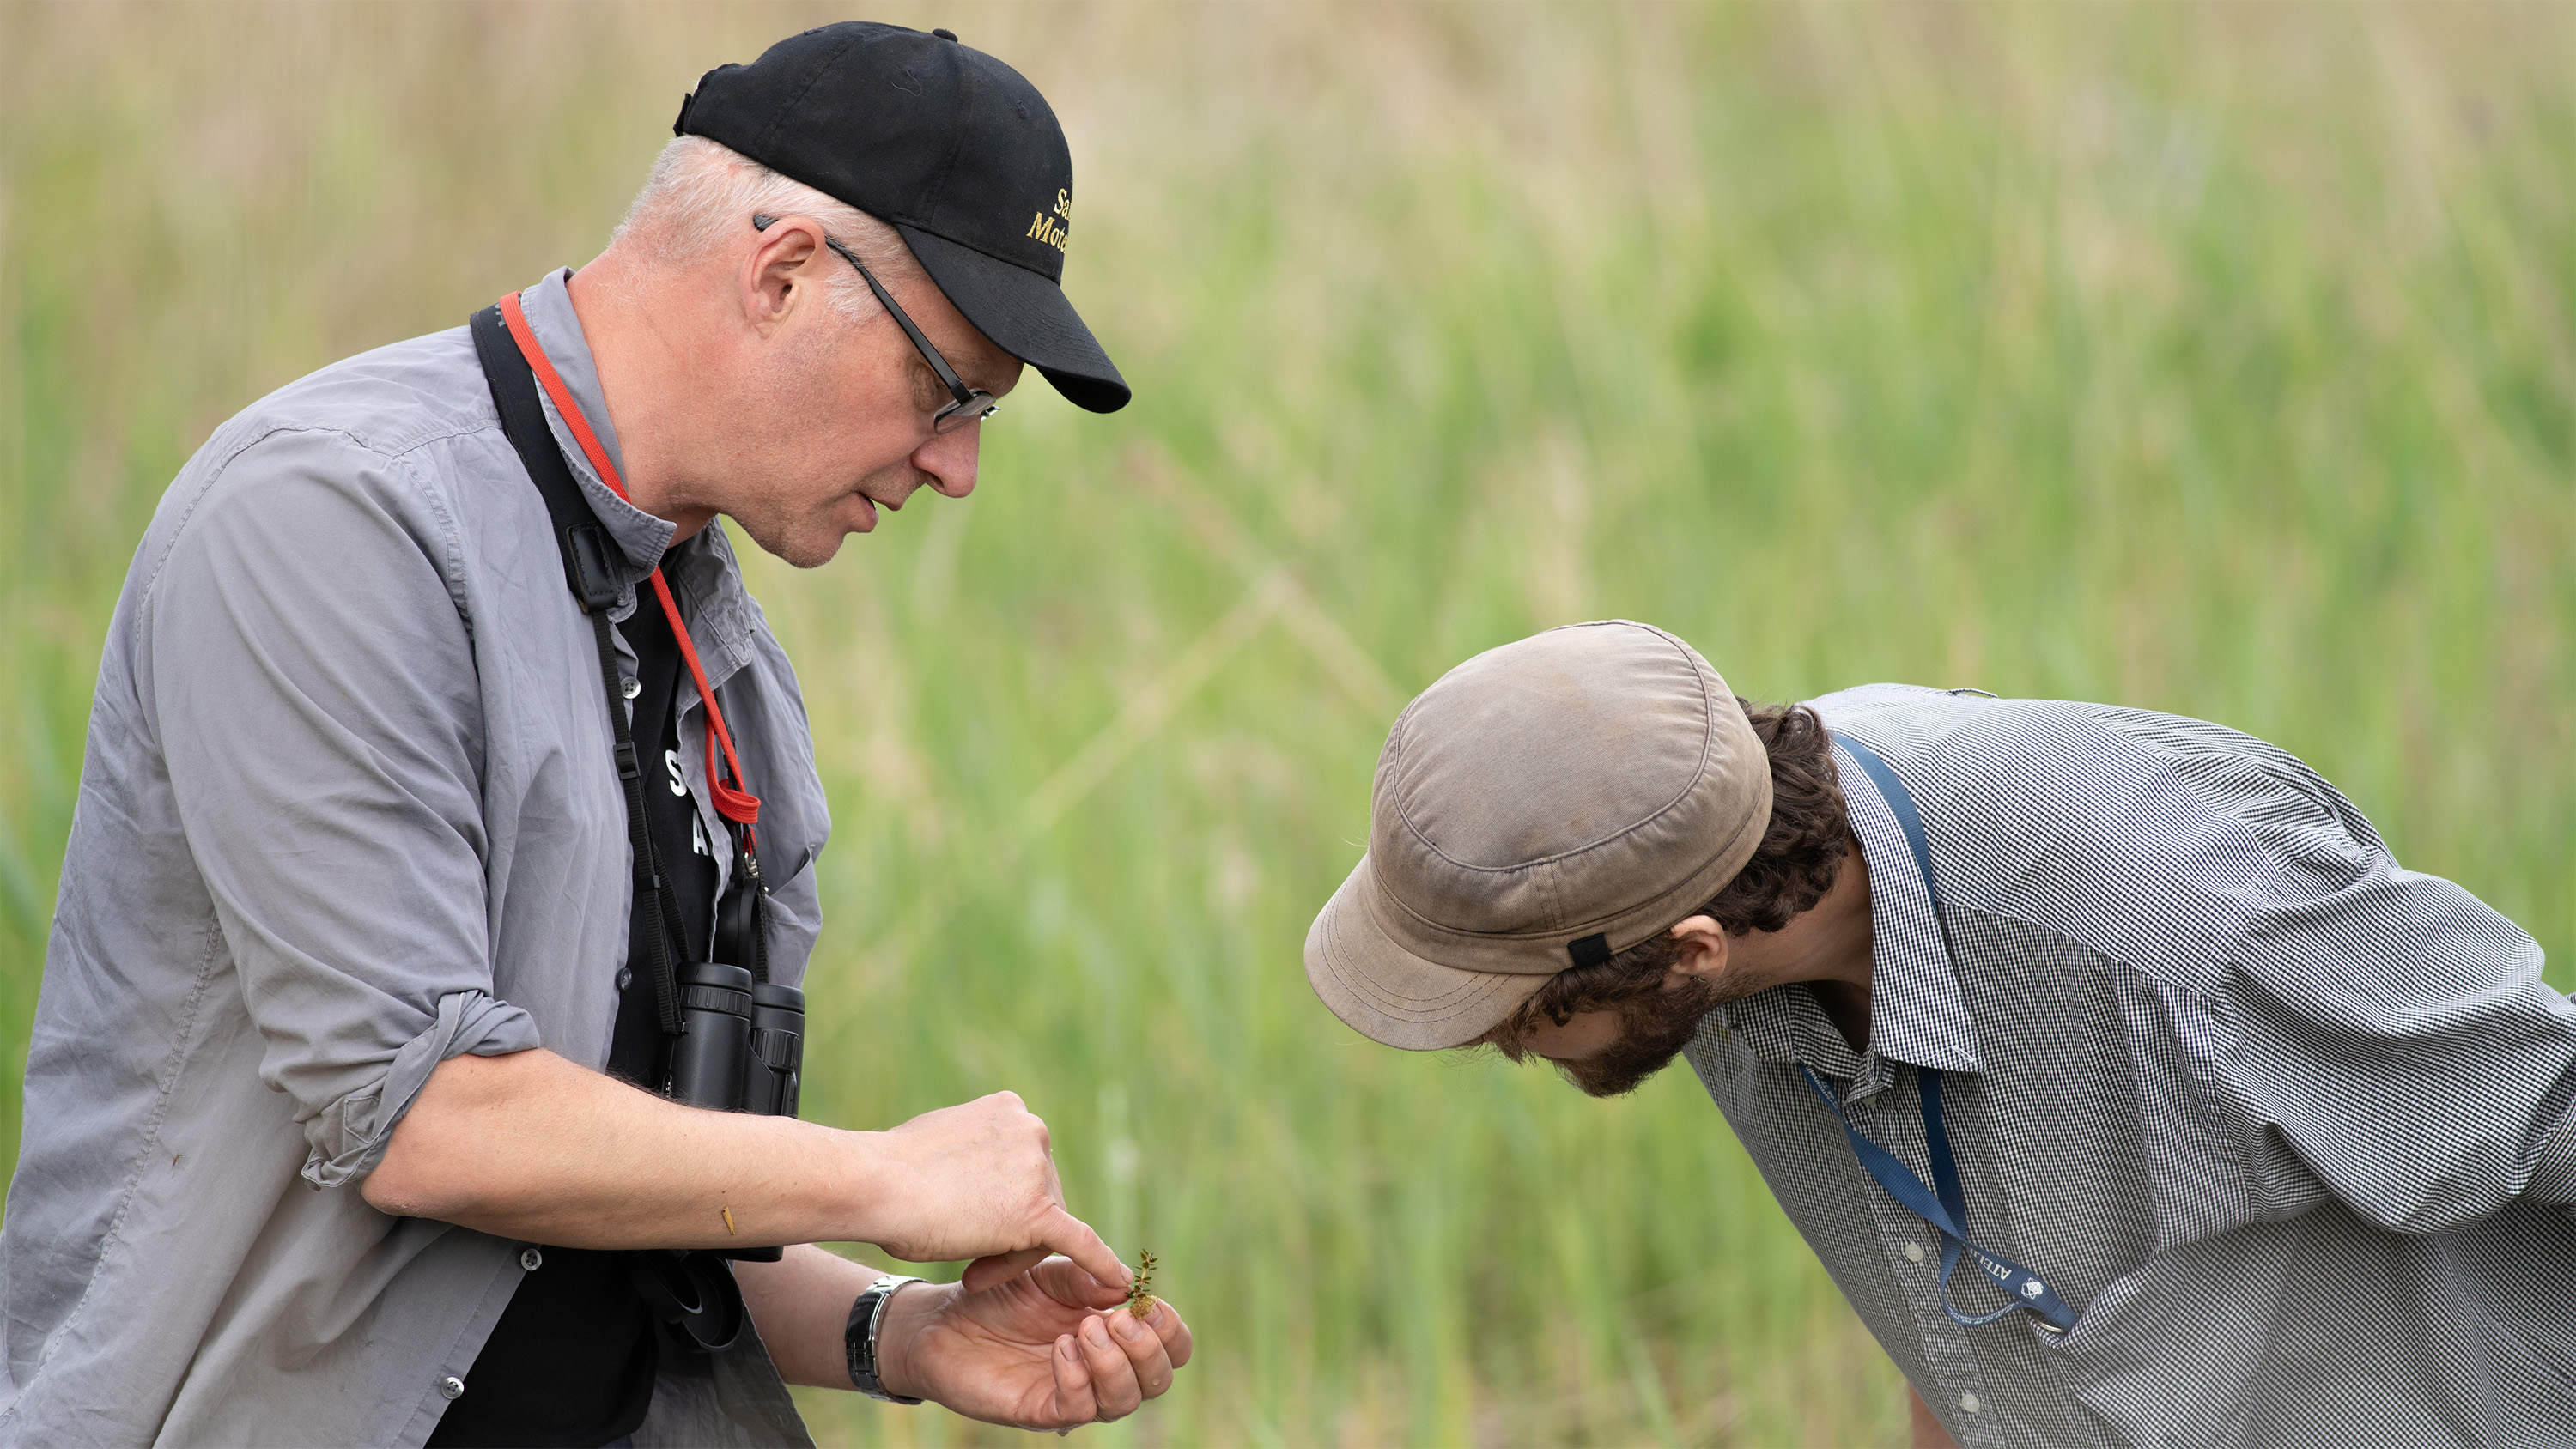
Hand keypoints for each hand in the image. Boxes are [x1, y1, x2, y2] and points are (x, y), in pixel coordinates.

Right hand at [857, 1092, 1127, 1291]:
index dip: (996, 1200)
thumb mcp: (942, 1142)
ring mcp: (1037, 1168)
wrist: (873, 1184)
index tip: (960, 1214)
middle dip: (1006, 1229)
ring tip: (967, 1261)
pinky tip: (1118, 1281)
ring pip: (1042, 1225)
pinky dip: (1099, 1263)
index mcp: (1011, 1109)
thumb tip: (982, 1172)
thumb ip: (977, 1154)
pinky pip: (1079, 1241)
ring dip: (1009, 1251)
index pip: (1022, 1167)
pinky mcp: (1037, 1210)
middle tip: (964, 1252)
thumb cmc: (891, 1171)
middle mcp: (1033, 1129)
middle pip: (1037, 1196)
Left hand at [878, 1257, 1193, 1430]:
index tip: (1147, 1304)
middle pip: (1157, 1379)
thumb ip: (1088, 1276)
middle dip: (1147, 1349)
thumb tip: (1128, 1287)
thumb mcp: (1049, 1272)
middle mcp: (1101, 1368)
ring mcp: (1073, 1391)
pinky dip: (1077, 1378)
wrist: (944, 1318)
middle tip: (1113, 1319)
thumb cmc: (1001, 1294)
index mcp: (1114, 1332)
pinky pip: (1077, 1409)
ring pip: (1123, 1401)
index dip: (1170, 1329)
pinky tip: (1059, 1348)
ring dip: (1114, 1364)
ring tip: (1085, 1330)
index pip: (1169, 1346)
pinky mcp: (1039, 1410)